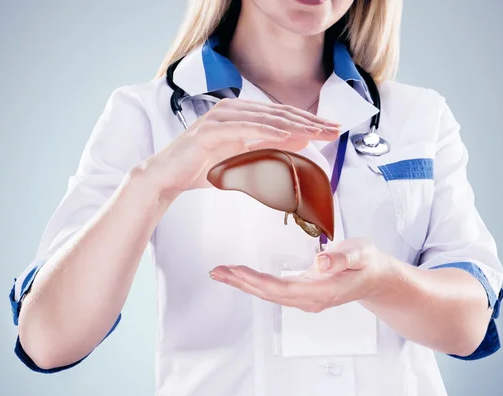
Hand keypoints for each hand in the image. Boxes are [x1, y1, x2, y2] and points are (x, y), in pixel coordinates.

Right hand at [141, 98, 341, 193]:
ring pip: (265, 118)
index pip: (281, 116)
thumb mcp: (242, 159)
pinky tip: (287, 135)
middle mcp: (232, 110)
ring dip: (295, 124)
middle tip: (334, 129)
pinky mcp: (210, 130)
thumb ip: (266, 149)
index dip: (309, 122)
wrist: (168, 177)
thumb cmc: (203, 168)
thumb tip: (297, 144)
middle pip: (279, 114)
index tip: (331, 130)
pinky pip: (244, 128)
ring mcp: (220, 117)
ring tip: (318, 131)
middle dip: (310, 121)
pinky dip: (266, 131)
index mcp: (241, 114)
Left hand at [209, 237, 394, 312]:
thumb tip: (318, 263)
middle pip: (269, 295)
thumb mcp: (362, 254)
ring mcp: (306, 299)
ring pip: (269, 295)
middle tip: (217, 271)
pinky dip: (254, 284)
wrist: (377, 279)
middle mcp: (311, 300)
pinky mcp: (303, 294)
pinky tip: (242, 278)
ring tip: (221, 273)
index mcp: (323, 291)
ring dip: (244, 284)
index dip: (257, 281)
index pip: (283, 289)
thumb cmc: (369, 263)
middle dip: (241, 283)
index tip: (236, 270)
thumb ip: (342, 258)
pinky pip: (274, 292)